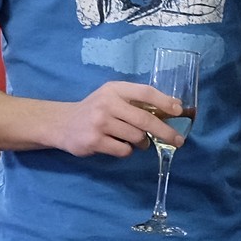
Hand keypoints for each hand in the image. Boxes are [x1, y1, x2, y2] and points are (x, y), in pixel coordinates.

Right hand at [43, 82, 180, 156]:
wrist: (61, 123)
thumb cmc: (95, 109)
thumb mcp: (112, 97)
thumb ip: (137, 100)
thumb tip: (174, 106)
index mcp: (114, 89)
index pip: (145, 92)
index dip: (164, 102)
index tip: (179, 111)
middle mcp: (107, 104)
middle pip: (145, 119)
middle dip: (165, 131)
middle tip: (178, 140)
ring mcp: (100, 123)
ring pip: (136, 137)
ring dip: (142, 143)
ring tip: (137, 141)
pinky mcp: (94, 141)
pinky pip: (124, 150)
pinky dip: (127, 150)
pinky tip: (118, 145)